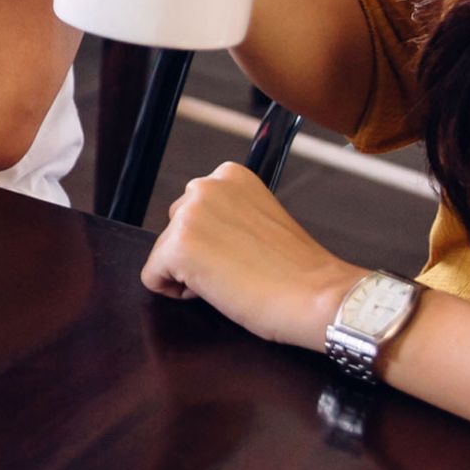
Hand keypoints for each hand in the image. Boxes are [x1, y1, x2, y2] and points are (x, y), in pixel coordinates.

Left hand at [141, 160, 364, 349]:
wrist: (316, 294)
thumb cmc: (296, 269)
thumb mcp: (260, 218)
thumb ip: (229, 214)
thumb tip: (206, 235)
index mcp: (230, 175)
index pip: (196, 211)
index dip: (216, 241)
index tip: (244, 252)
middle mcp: (205, 185)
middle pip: (176, 229)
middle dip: (198, 252)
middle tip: (237, 268)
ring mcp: (190, 214)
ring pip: (164, 253)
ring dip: (188, 272)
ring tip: (230, 279)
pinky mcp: (179, 246)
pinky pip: (153, 277)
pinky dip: (174, 293)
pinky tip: (214, 292)